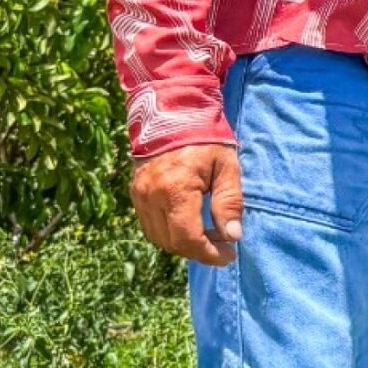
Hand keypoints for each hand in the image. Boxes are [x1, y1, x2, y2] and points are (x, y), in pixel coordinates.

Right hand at [130, 142, 242, 267]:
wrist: (173, 113)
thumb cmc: (206, 138)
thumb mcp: (227, 167)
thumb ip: (229, 202)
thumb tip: (232, 236)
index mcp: (175, 189)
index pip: (188, 238)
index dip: (209, 254)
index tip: (228, 255)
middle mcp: (151, 196)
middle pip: (172, 243)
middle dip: (199, 251)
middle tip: (222, 244)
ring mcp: (139, 195)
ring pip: (158, 238)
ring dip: (183, 244)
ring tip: (207, 235)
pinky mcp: (135, 193)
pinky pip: (150, 225)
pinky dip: (169, 232)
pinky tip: (188, 224)